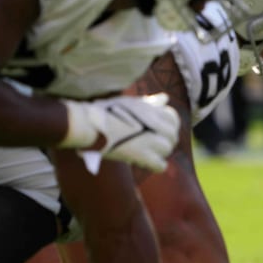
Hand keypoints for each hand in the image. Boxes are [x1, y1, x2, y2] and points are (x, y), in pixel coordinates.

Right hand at [61, 93, 180, 173]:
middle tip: (154, 144)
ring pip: (167, 149)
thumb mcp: (130, 102)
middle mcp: (154, 124)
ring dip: (160, 152)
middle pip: (172, 135)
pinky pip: (160, 165)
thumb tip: (165, 98)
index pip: (173, 118)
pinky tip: (148, 162)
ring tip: (149, 152)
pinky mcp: (141, 155)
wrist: (90, 123)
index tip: (160, 130)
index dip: (169, 125)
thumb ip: (150, 102)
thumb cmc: (105, 112)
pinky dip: (157, 165)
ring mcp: (149, 139)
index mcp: (151, 110)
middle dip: (166, 140)